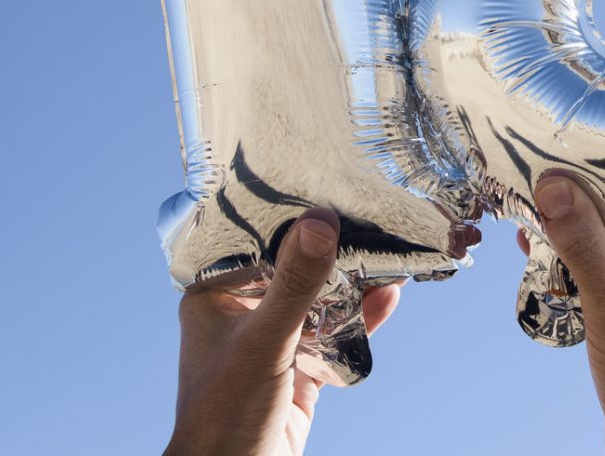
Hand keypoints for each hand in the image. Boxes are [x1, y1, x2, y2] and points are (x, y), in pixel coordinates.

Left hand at [164, 209, 400, 455]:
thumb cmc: (225, 414)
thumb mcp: (264, 341)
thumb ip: (294, 284)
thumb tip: (320, 222)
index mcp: (215, 296)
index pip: (257, 243)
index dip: (294, 218)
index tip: (333, 189)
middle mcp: (243, 313)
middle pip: (294, 269)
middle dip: (333, 250)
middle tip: (372, 219)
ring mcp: (274, 341)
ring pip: (319, 300)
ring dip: (352, 283)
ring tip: (389, 254)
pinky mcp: (301, 368)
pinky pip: (335, 333)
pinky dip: (360, 317)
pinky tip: (386, 297)